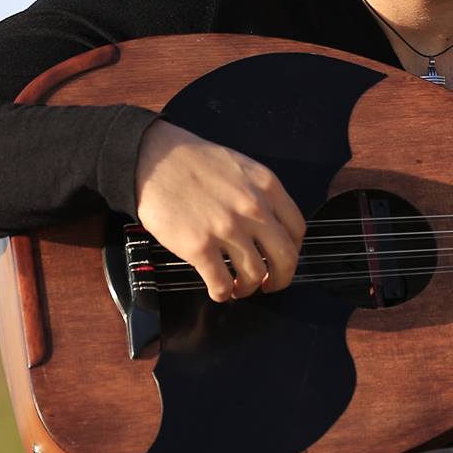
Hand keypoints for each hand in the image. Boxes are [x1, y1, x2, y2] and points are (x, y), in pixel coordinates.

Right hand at [132, 120, 306, 301]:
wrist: (156, 159)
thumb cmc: (195, 162)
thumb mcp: (242, 168)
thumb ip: (261, 195)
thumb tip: (271, 226)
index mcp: (267, 187)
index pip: (297, 230)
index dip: (293, 252)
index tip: (283, 260)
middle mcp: (253, 209)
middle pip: (284, 258)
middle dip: (280, 279)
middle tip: (270, 285)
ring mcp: (226, 229)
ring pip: (254, 274)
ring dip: (248, 288)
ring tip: (238, 288)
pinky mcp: (199, 246)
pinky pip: (221, 283)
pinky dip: (222, 293)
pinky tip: (218, 290)